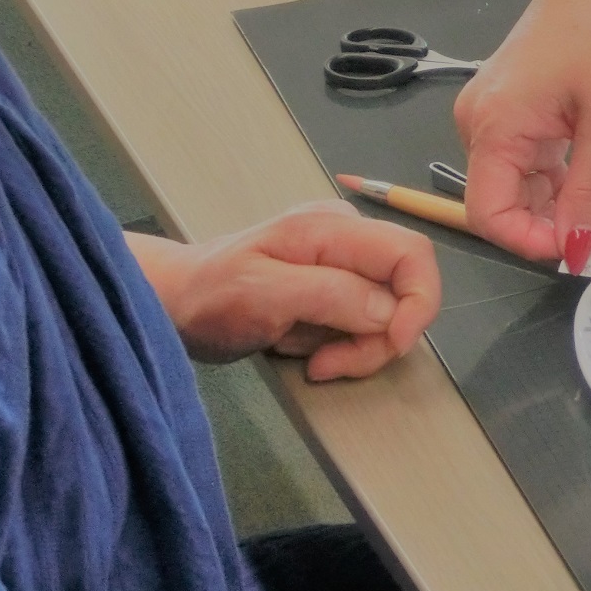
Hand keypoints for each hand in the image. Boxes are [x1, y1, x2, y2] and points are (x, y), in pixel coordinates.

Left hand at [130, 201, 437, 379]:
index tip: (391, 344)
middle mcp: (347, 237)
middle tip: (331, 363)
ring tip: (309, 356)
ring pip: (386, 313)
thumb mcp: (264, 295)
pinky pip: (362, 322)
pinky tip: (302, 344)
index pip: (412, 254)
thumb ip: (330, 296)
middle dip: (379, 337)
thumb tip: (389, 312)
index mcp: (333, 228)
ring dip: (356, 347)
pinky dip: (341, 344)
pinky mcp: (333, 286)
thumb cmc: (208, 296)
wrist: (171, 302)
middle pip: (404, 288)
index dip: (418, 302)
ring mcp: (341, 261)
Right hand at [455, 0, 590, 264]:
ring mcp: (493, 118)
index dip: (531, 242)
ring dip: (571, 204)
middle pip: (508, 204)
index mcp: (492, 128)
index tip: (582, 248)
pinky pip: (532, 163)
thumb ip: (588, 192)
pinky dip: (566, 179)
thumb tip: (577, 251)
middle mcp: (479, 126)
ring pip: (525, 187)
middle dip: (562, 225)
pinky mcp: (511, 111)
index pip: (488, 215)